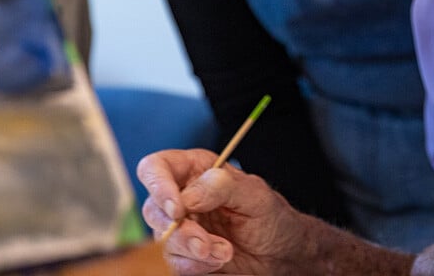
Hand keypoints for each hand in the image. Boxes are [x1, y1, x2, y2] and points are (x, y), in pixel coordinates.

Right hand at [137, 149, 305, 274]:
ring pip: (162, 240)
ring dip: (193, 251)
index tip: (177, 209)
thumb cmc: (270, 218)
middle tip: (206, 243)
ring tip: (226, 251)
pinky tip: (218, 261)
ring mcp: (179, 228)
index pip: (155, 168)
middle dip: (180, 231)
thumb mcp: (255, 195)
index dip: (158, 185)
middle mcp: (180, 197)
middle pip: (153, 210)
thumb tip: (189, 195)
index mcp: (194, 170)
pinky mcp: (182, 256)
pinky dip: (194, 266)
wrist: (280, 255)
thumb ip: (223, 186)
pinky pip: (172, 263)